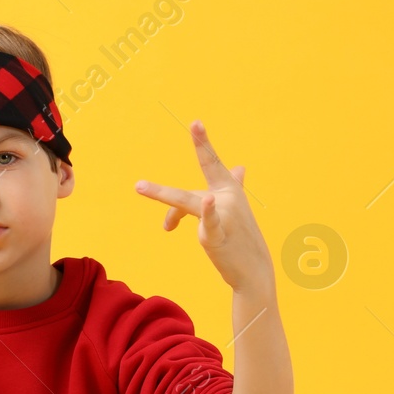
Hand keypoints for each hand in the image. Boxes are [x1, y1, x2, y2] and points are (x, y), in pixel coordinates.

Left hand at [134, 120, 272, 289]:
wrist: (254, 269)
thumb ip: (234, 185)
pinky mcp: (218, 235)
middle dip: (165, 183)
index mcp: (228, 189)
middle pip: (186, 190)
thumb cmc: (242, 238)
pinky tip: (210, 201)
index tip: (195, 123)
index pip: (211, 163)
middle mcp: (226, 197)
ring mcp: (223, 215)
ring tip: (139, 186)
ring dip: (161, 195)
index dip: (203, 143)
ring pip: (186, 202)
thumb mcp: (238, 208)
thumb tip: (240, 167)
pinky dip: (210, 212)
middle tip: (140, 177)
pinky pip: (211, 222)